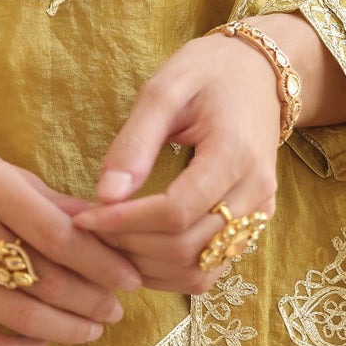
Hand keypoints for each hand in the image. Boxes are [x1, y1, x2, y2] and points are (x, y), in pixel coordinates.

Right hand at [0, 104, 142, 345]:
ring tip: (92, 328)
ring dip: (67, 329)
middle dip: (91, 300)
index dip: (103, 263)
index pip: (59, 235)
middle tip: (116, 308)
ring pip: (19, 316)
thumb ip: (53, 202)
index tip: (131, 278)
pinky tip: (43, 344)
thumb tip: (112, 228)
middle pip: (43, 279)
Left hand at [70, 28, 282, 291]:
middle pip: (186, 248)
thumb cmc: (209, 73)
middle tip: (89, 227)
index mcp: (234, 153)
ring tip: (108, 239)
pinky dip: (168, 271)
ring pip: (198, 270)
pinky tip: (137, 249)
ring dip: (146, 265)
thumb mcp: (164, 90)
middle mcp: (255, 191)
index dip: (126, 222)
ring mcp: (259, 214)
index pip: (177, 212)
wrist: (260, 74)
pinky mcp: (252, 226)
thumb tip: (106, 195)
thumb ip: (135, 143)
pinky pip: (209, 268)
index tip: (85, 215)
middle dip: (129, 245)